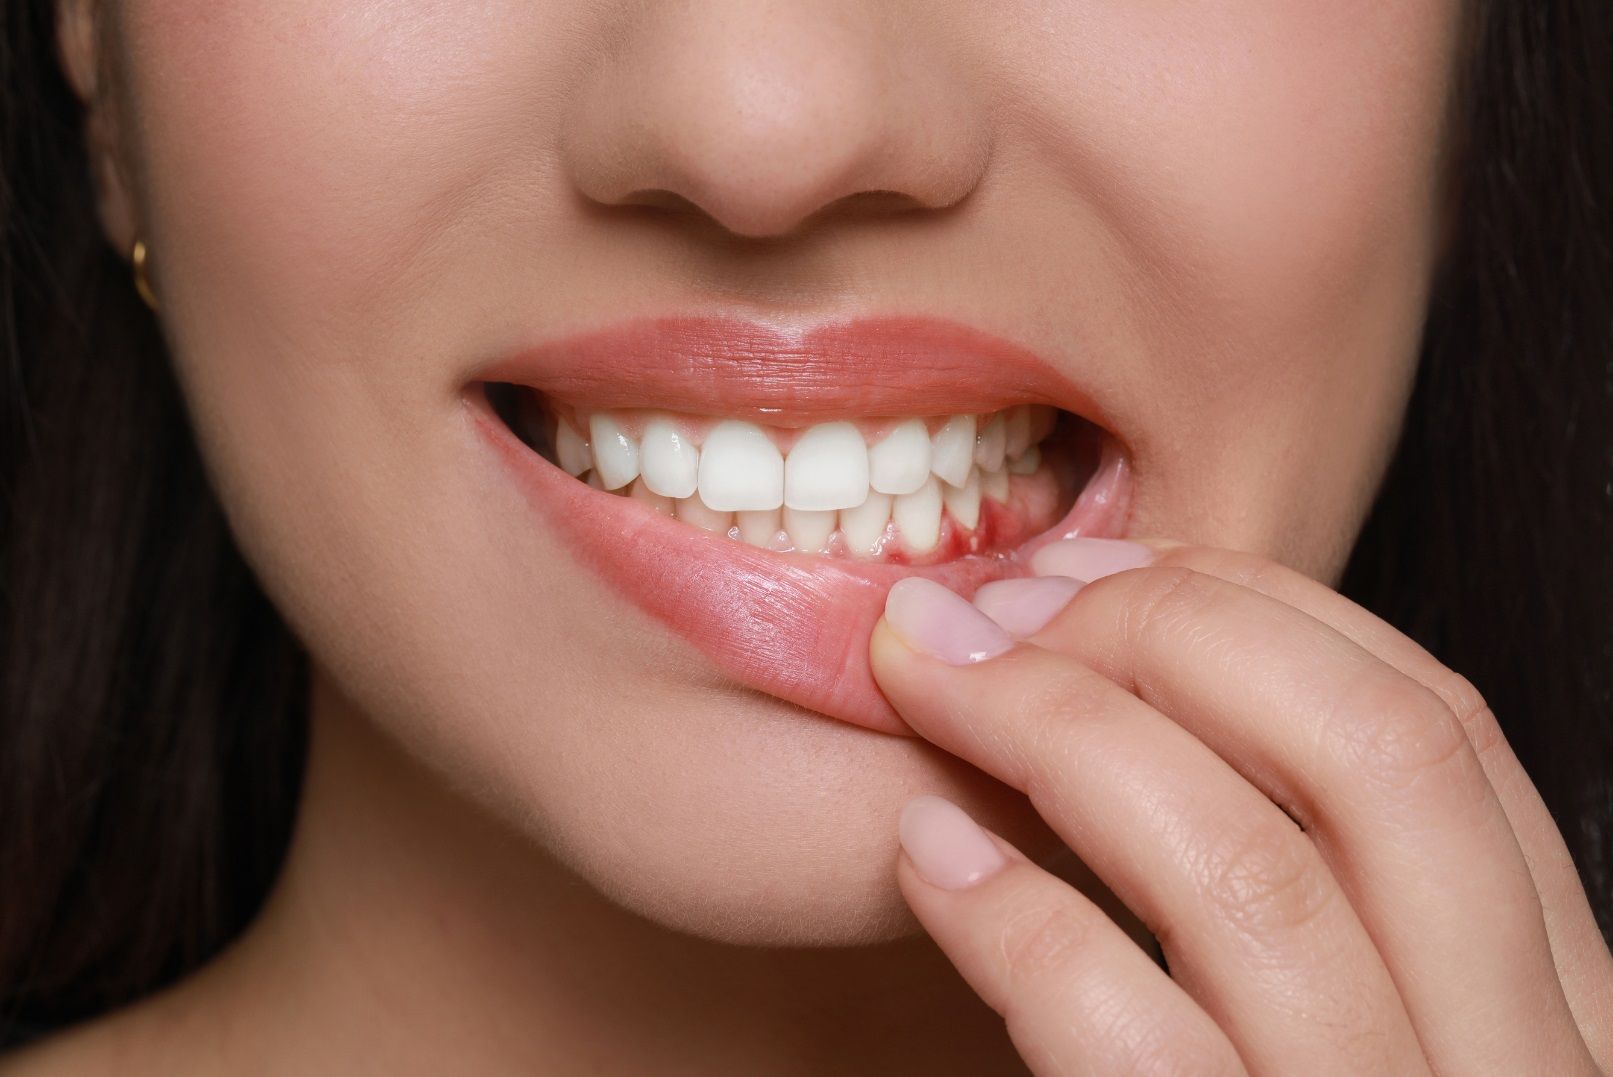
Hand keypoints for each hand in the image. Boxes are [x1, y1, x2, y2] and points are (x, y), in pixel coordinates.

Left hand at [870, 538, 1612, 1074]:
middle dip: (1166, 635)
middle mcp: (1519, 1073)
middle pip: (1373, 755)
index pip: (1436, 729)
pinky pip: (1134, 1042)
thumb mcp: (1357, 1024)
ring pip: (1250, 876)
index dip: (1260, 613)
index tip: (1103, 570)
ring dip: (1059, 736)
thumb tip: (1131, 682)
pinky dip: (1017, 922)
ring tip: (930, 684)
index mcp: (1549, 1000)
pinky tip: (928, 855)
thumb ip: (1302, 888)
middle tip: (997, 609)